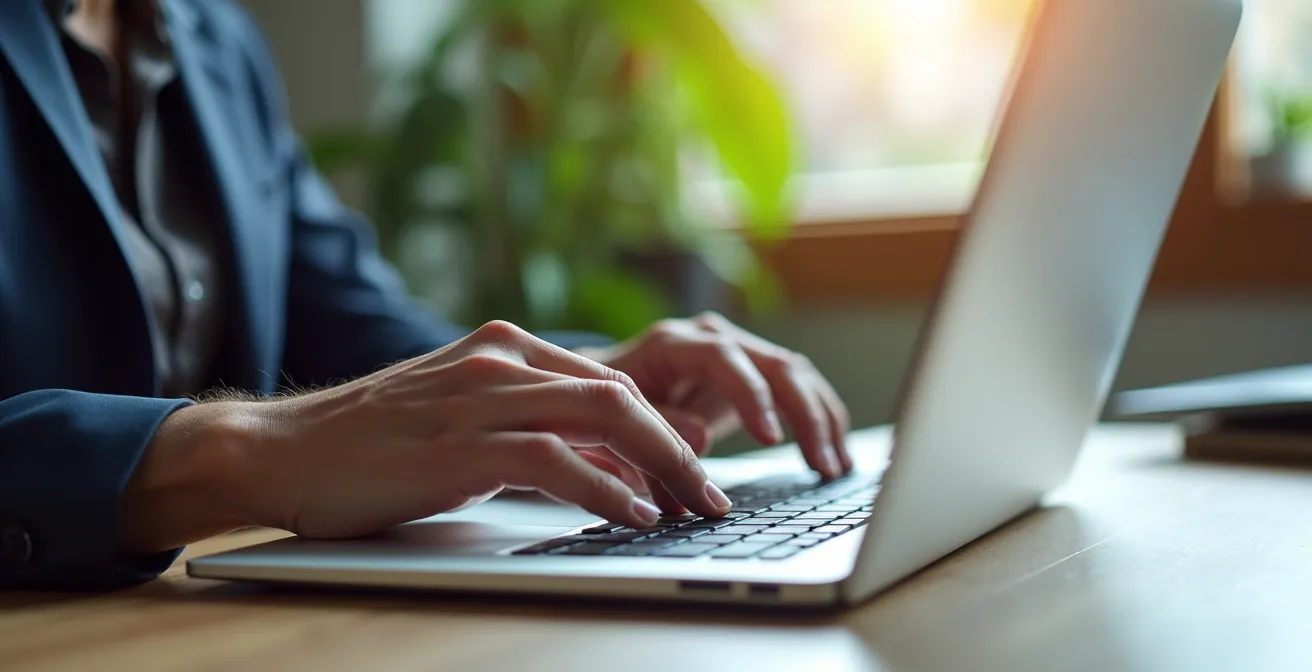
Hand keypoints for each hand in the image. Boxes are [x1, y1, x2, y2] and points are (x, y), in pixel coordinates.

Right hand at [118, 321, 730, 553]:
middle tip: (715, 491)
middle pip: (623, 393)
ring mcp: (481, 397)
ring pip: (604, 416)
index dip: (665, 425)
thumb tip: (618, 468)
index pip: (611, 381)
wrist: (281, 448)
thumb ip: (539, 436)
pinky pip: (555, 459)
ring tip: (696, 505)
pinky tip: (634, 512)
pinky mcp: (459, 443)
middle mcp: (502, 361)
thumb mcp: (469, 428)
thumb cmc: (375, 445)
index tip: (699, 466)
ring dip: (663, 465)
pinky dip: (606, 487)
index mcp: (506, 350)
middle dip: (680, 445)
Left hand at [580, 312, 851, 484]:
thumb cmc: (609, 404)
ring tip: (836, 467)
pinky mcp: (754, 372)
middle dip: (805, 415)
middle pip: (774, 364)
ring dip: (823, 420)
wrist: (607, 389)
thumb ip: (655, 425)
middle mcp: (713, 338)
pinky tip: (835, 455)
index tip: (772, 438)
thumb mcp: (618, 415)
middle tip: (821, 465)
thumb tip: (700, 438)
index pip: (723, 358)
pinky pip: (799, 388)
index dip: (750, 396)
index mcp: (674, 344)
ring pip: (796, 374)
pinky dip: (820, 420)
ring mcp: (739, 351)